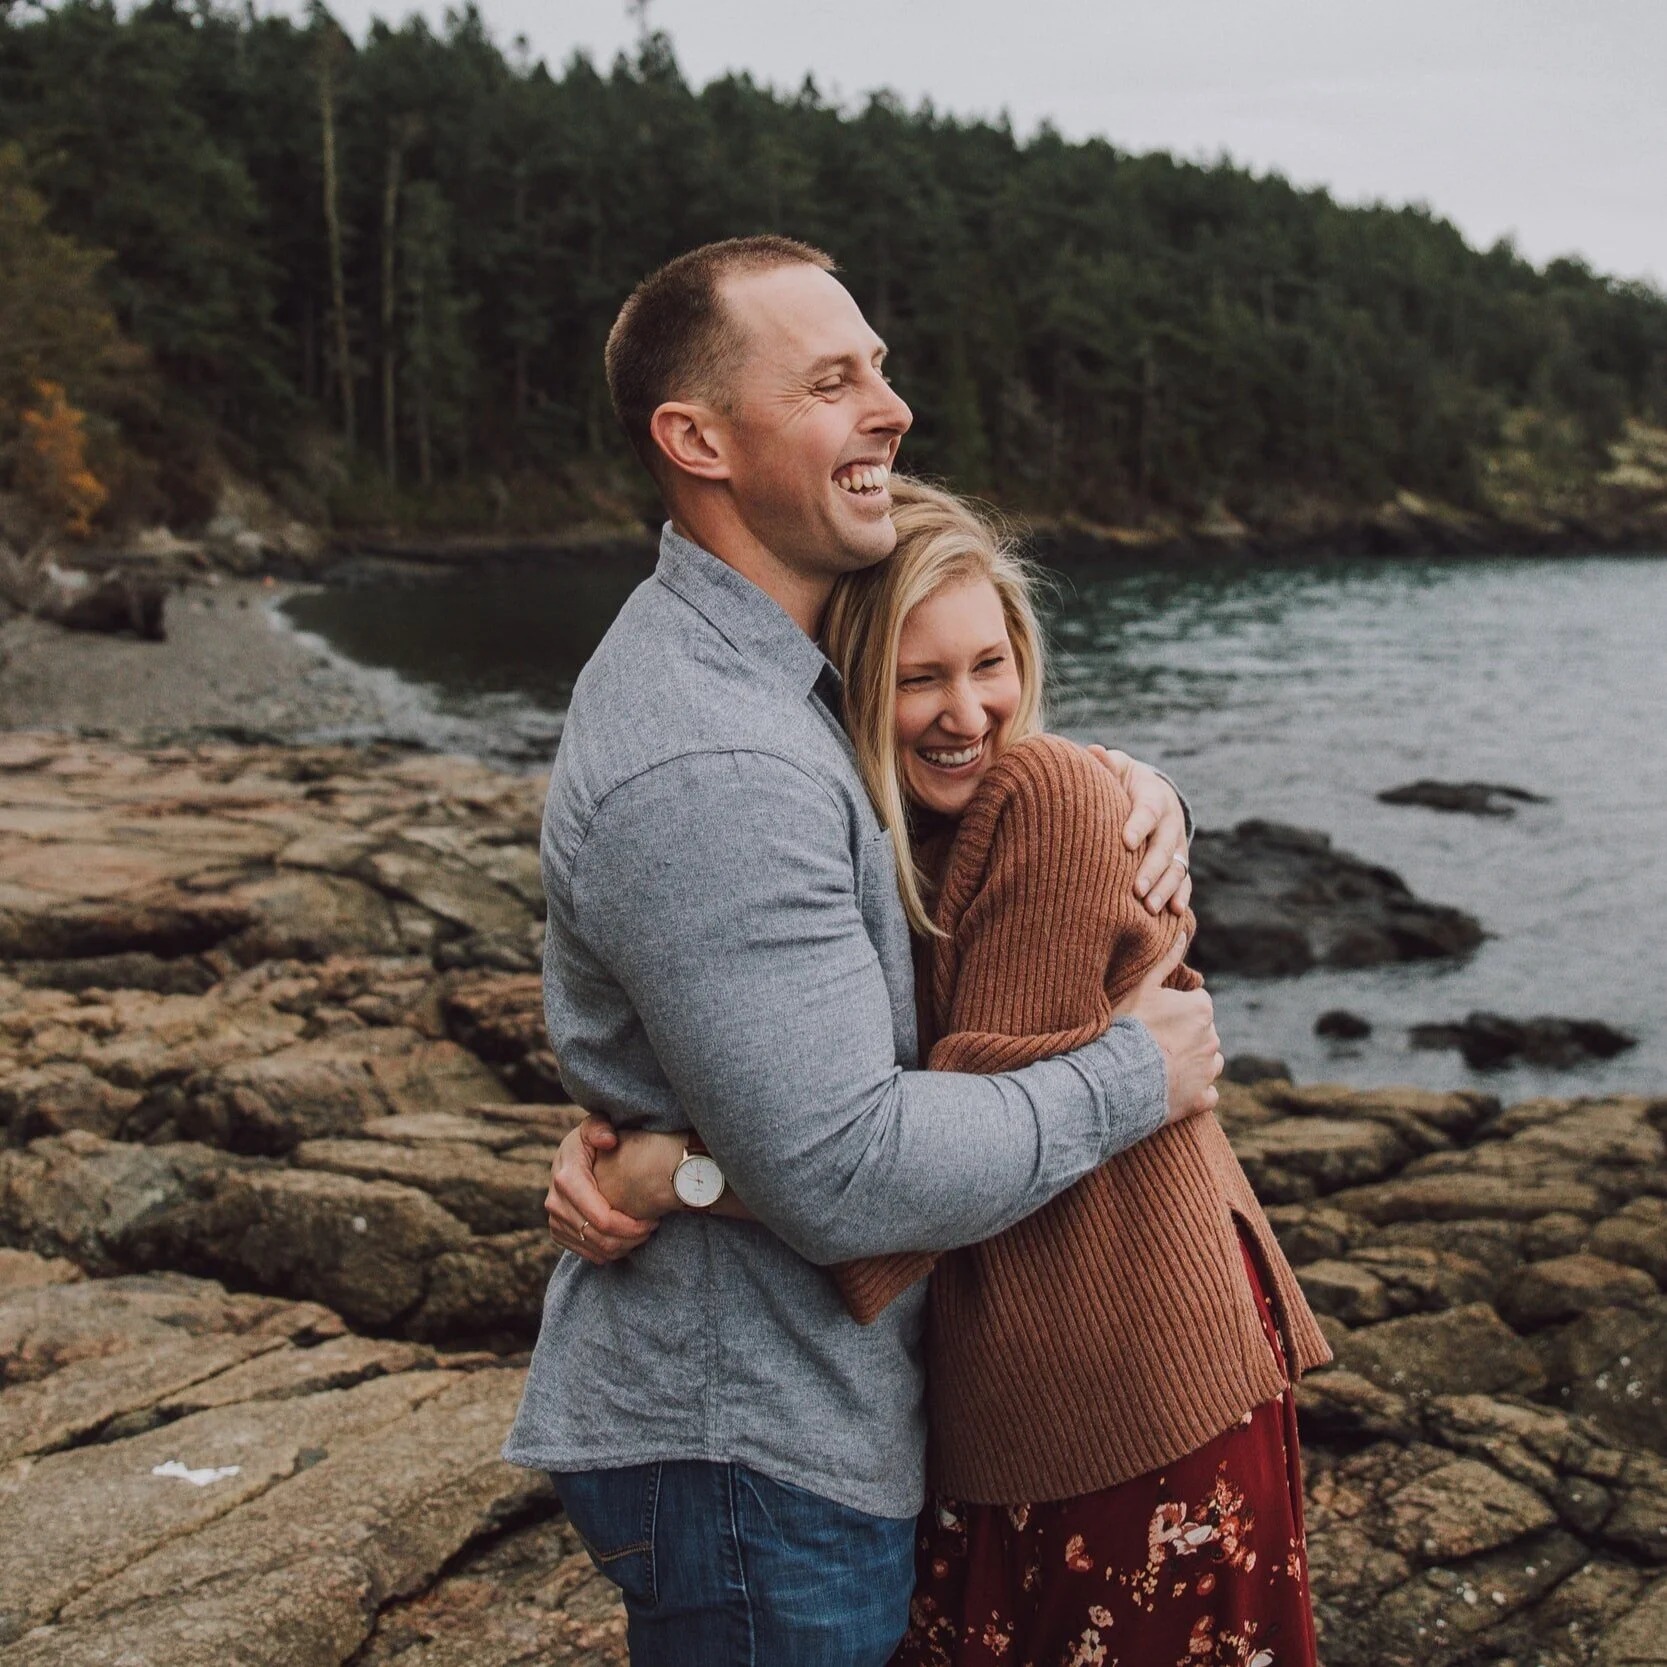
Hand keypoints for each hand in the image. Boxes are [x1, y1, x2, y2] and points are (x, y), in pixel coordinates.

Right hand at [545, 1116, 659, 1265]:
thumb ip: (601, 1127)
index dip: (631, 1226)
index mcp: (567, 1179)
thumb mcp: (595, 1123)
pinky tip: (627, 1239)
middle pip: (600, 1237)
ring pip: (595, 1249)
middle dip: (632, 1238)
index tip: (653, 1220)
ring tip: (643, 1233)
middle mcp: (556, 1202)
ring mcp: (555, 1219)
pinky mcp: (557, 1231)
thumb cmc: (591, 1138)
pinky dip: (610, 1252)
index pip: (602, 1218)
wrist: (569, 1154)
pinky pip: (587, 1253)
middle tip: (652, 1228)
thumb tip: (609, 1141)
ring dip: (624, 1247)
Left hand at [1085, 746, 1190, 916]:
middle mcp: (1169, 823)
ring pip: (1176, 869)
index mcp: (1153, 797)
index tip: (1126, 841)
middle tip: (1136, 890)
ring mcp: (1176, 846)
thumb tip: (1093, 751)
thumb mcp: (1116, 768)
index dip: (1138, 825)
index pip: (1146, 811)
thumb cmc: (1122, 781)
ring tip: (1149, 909)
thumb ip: (1106, 764)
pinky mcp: (1178, 864)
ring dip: (1165, 890)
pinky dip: (1180, 898)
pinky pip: (1184, 883)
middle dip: (1151, 869)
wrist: (1150, 794)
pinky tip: (1174, 914)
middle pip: (1164, 848)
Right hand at [1113, 933, 1221, 1122]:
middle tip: (1153, 1040)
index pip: (1198, 1003)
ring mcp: (1208, 1072)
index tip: (1156, 1017)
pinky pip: (1205, 1094)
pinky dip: (1193, 1091)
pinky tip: (1171, 1088)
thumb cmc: (1128, 1027)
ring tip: (1161, 1064)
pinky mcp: (1201, 1100)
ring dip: (1192, 1063)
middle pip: (1203, 1033)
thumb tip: (1183, 933)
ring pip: (1208, 1063)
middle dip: (1185, 1035)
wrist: (1118, 1077)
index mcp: (1202, 1010)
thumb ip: (1166, 960)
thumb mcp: (1142, 987)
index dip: (1177, 1009)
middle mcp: (1213, 1039)